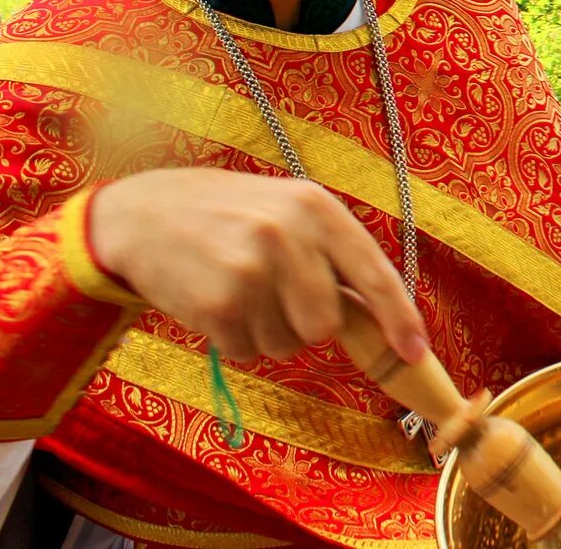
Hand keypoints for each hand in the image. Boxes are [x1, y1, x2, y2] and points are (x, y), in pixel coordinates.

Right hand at [88, 168, 426, 364]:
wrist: (144, 213)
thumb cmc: (229, 216)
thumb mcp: (288, 211)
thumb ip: (331, 254)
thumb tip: (380, 318)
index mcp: (317, 208)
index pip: (374, 273)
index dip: (399, 318)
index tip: (416, 352)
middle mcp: (289, 235)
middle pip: (326, 325)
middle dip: (303, 324)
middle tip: (272, 294)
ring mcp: (252, 269)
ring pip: (287, 344)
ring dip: (266, 332)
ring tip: (239, 291)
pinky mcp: (218, 303)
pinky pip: (247, 351)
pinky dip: (233, 338)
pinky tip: (213, 300)